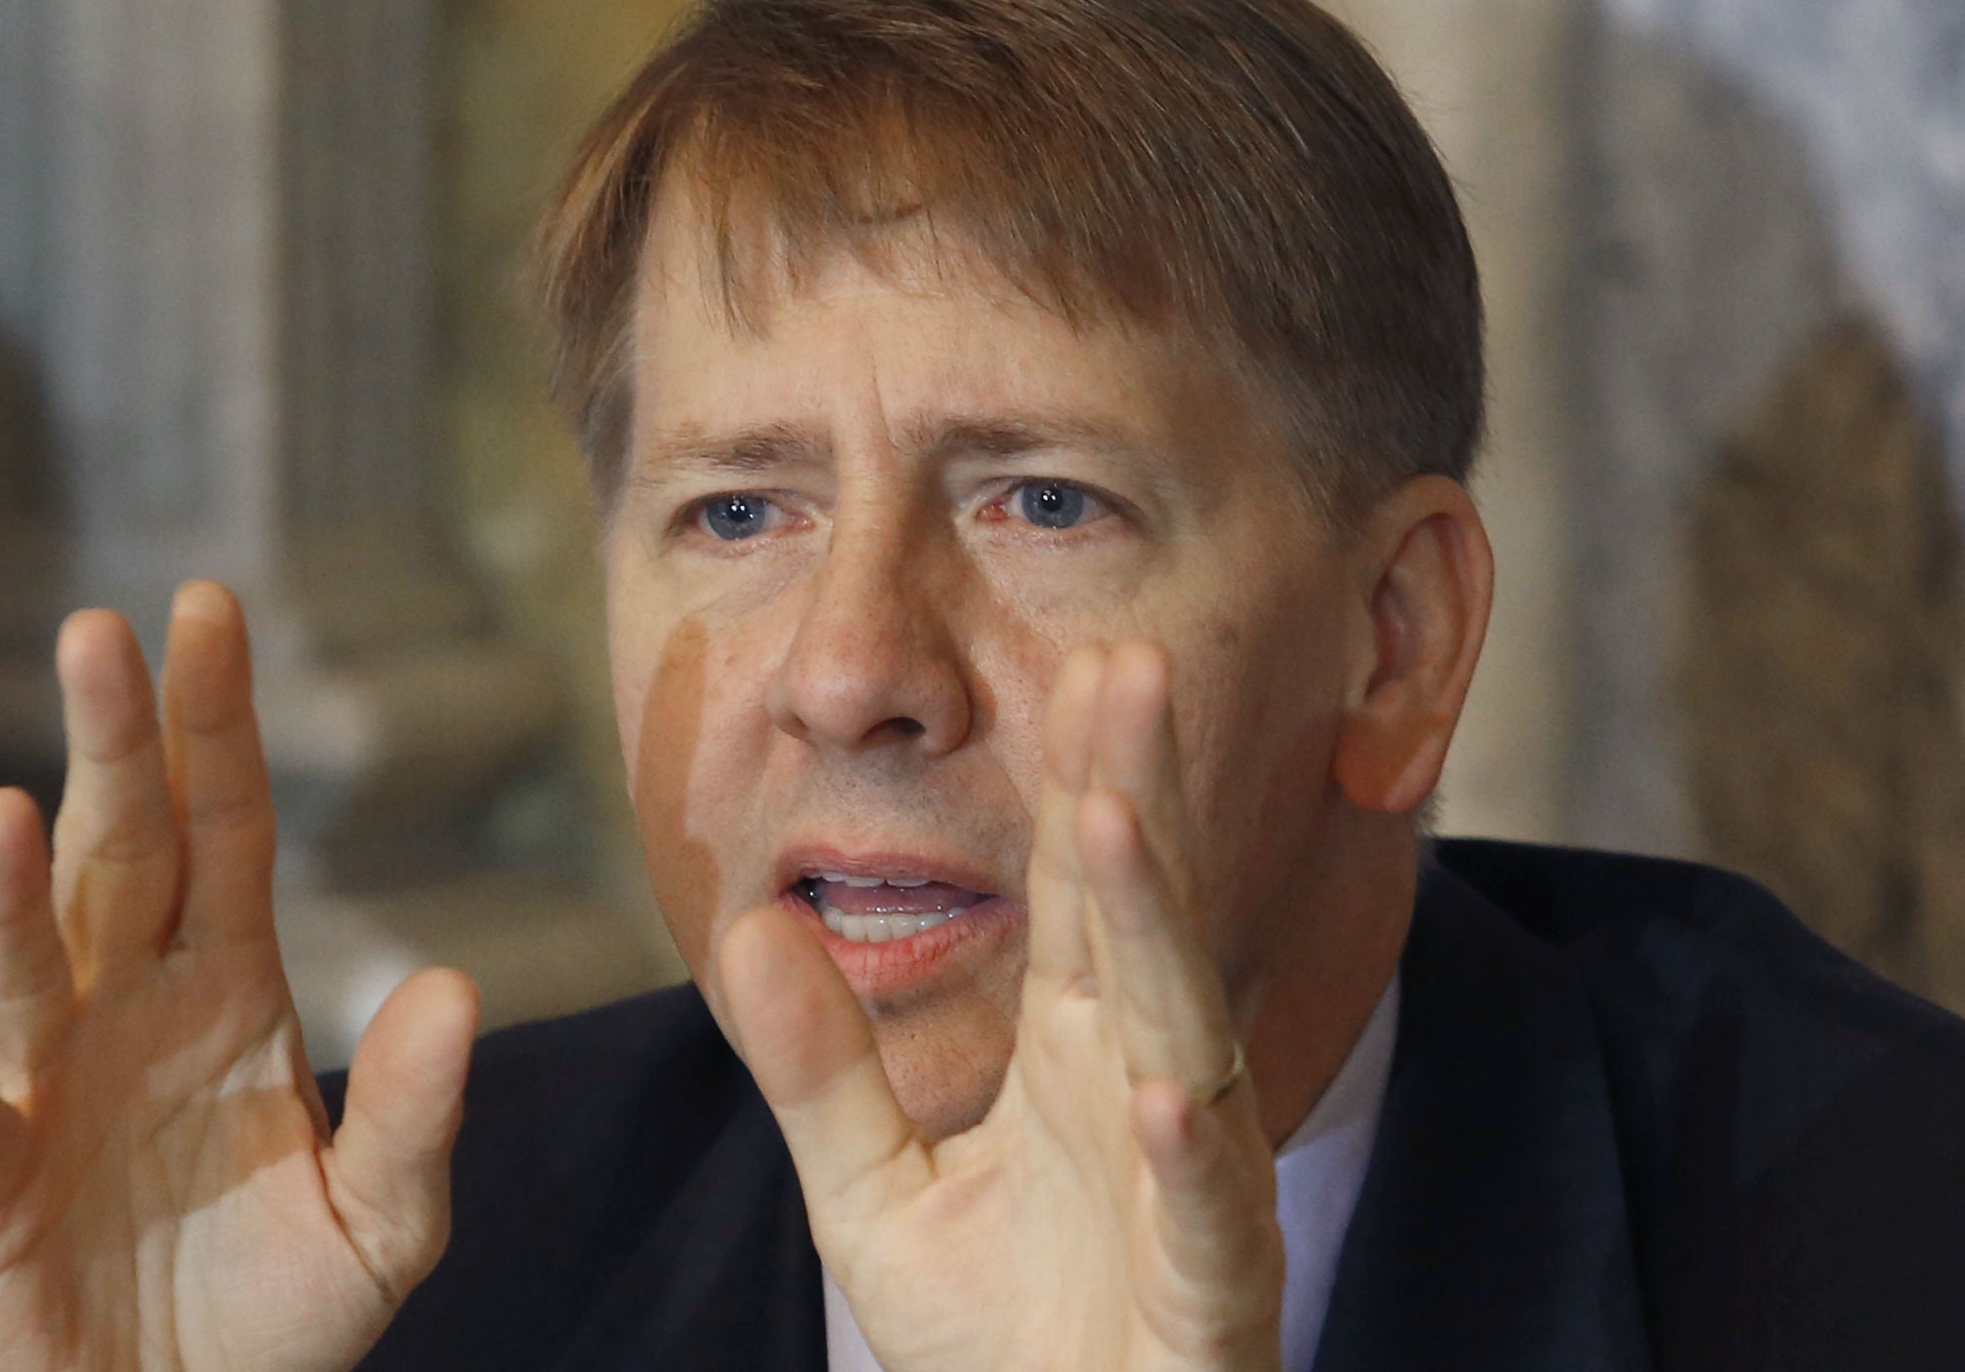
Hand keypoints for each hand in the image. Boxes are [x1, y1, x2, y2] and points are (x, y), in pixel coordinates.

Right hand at [0, 582, 478, 1371]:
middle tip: (98, 630)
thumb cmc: (276, 1320)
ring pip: (20, 977)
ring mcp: (46, 1103)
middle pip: (117, 859)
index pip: (222, 829)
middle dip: (108, 748)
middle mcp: (127, 1018)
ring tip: (4, 814)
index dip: (212, 725)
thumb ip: (419, 1117)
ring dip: (6, 901)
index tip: (206, 608)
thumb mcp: (384, 1223)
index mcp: (227, 992)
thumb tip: (456, 985)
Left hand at [720, 641, 1284, 1371]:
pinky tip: (1162, 1089)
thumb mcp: (872, 1189)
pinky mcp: (1215, 1291)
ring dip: (1158, 929)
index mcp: (1077, 1053)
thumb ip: (820, 1065)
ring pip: (1183, 1035)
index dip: (1085, 777)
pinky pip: (1209, 1213)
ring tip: (1116, 819)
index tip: (1084, 660)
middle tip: (1129, 662)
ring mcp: (1191, 1186)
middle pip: (1144, 921)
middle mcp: (1145, 1091)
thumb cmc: (995, 1338)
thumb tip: (749, 925)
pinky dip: (1189, 1152)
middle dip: (1137, 791)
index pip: (1085, 892)